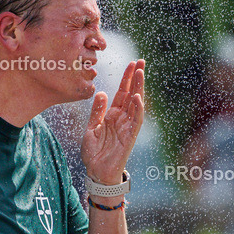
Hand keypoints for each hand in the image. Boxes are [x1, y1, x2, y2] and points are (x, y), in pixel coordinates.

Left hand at [81, 59, 144, 184]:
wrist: (96, 172)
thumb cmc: (94, 152)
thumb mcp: (91, 128)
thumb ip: (97, 111)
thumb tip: (100, 92)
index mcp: (113, 115)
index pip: (122, 92)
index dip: (127, 78)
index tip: (132, 63)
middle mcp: (122, 119)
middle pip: (132, 94)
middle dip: (136, 78)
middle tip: (141, 61)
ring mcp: (127, 127)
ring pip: (136, 104)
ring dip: (139, 89)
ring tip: (140, 73)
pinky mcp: (129, 137)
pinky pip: (136, 121)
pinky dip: (137, 109)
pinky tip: (137, 97)